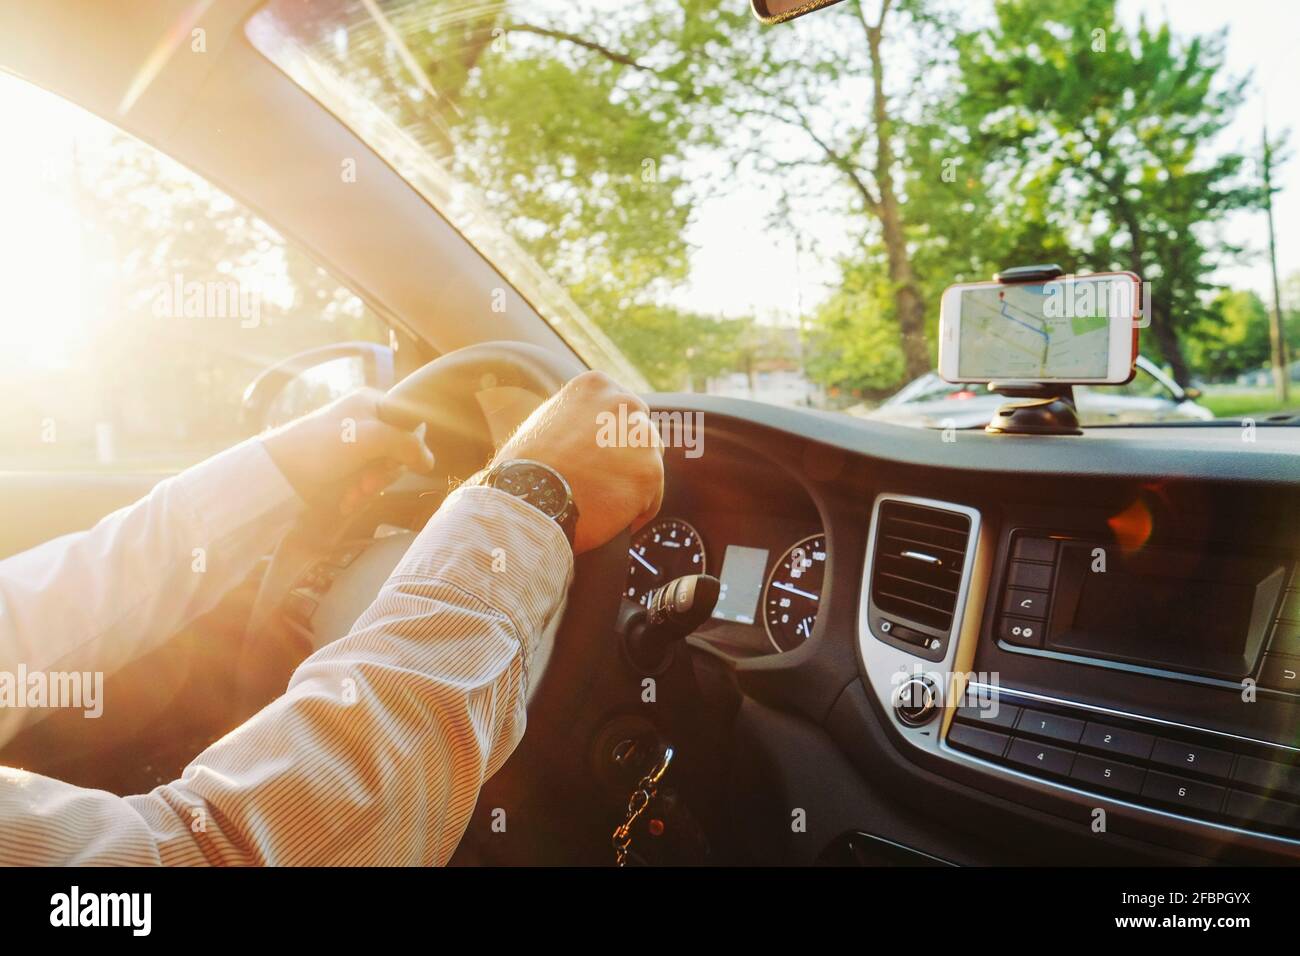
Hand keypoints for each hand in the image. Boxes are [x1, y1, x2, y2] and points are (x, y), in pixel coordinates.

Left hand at [262, 388, 435, 514]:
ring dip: (372, 486)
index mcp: (372, 404)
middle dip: (385, 472)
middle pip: (400, 451)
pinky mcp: (347, 470)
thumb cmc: (323, 446)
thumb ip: (406, 444)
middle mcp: (367, 423)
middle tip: (368, 482)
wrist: (279, 473)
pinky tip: (347, 500)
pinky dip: (360, 494)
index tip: (406, 462)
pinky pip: (369, 483)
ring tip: (353, 493)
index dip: (411, 445)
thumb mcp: (371, 438)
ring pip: (385, 471)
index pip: (410, 423)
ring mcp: (357, 448)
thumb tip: (430, 461)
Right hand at [486, 370, 663, 553]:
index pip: (622, 410)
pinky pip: (652, 497)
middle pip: (641, 434)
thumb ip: (574, 415)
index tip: (604, 456)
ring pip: (649, 465)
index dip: (613, 438)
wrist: (528, 497)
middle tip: (603, 481)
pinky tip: (612, 518)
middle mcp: (624, 403)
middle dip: (627, 458)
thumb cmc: (526, 465)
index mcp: (598, 386)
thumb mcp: (544, 420)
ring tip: (603, 502)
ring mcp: (641, 437)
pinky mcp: (649, 473)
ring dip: (632, 484)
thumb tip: (586, 424)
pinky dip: (637, 512)